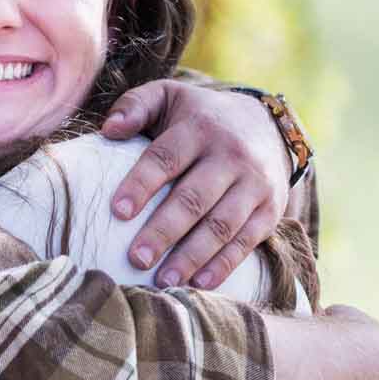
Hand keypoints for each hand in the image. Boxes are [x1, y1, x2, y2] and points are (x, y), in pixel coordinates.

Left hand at [100, 79, 292, 288]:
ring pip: (222, 224)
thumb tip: (108, 130)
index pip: (166, 157)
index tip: (118, 211)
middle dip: (164, 230)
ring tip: (163, 280)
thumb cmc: (200, 117)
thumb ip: (136, 106)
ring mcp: (254, 184)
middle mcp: (230, 155)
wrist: (268, 125)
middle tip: (136, 258)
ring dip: (192, 256)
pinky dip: (225, 264)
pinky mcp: (271, 209)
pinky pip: (248, 240)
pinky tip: (200, 283)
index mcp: (199, 127)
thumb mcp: (169, 97)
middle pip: (194, 197)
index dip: (142, 184)